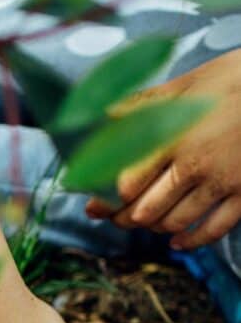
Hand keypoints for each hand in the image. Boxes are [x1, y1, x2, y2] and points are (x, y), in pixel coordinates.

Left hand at [87, 48, 240, 249]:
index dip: (105, 200)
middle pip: (144, 211)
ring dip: (153, 227)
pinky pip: (213, 230)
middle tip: (113, 217)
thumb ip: (142, 106)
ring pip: (173, 222)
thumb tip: (100, 118)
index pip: (125, 186)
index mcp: (172, 138)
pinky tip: (177, 240)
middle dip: (123, 219)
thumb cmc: (232, 81)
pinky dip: (191, 240)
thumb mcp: (184, 87)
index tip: (94, 203)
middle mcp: (194, 166)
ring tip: (143, 222)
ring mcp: (221, 183)